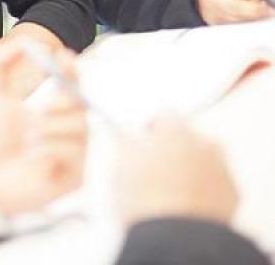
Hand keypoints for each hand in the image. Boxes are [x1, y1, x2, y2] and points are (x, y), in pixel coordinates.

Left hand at [0, 40, 87, 216]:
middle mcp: (67, 127)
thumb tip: (21, 41)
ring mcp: (74, 151)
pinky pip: (71, 153)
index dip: (72, 67)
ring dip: (45, 132)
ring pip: (76, 127)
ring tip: (26, 143)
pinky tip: (32, 161)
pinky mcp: (76, 174)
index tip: (62, 55)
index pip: (71, 82)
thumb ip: (0, 65)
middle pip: (81, 102)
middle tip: (39, 111)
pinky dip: (46, 153)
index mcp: (51, 107)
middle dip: (60, 103)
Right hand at [114, 117, 237, 225]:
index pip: (164, 113)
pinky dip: (203, 189)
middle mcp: (203, 143)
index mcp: (175, 130)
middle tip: (153, 167)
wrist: (176, 238)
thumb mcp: (120, 165)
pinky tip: (184, 203)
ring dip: (189, 166)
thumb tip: (125, 133)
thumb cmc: (147, 199)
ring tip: (169, 188)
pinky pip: (215, 183)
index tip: (142, 139)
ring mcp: (220, 168)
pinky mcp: (231, 194)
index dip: (151, 126)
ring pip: (203, 159)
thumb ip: (124, 141)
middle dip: (172, 146)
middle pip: (187, 135)